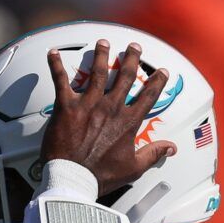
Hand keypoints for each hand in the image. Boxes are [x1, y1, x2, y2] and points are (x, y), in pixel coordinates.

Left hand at [40, 40, 177, 197]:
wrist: (73, 179)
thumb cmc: (101, 176)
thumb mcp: (133, 168)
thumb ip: (153, 154)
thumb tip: (171, 148)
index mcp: (128, 122)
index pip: (148, 96)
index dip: (157, 82)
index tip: (161, 71)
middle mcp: (110, 107)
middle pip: (124, 76)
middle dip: (131, 58)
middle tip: (134, 46)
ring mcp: (88, 104)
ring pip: (97, 71)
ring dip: (101, 54)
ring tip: (103, 43)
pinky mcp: (66, 106)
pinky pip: (60, 80)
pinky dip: (54, 65)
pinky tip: (52, 52)